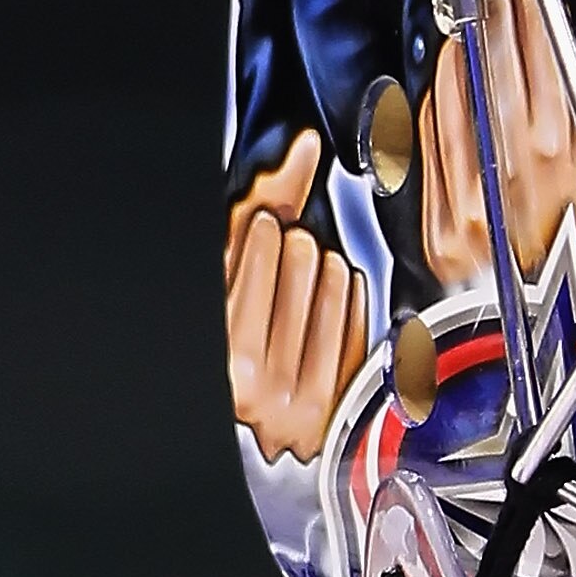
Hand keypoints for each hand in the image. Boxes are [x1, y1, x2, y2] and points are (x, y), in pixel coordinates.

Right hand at [225, 128, 369, 463]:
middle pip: (298, 265)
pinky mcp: (339, 411)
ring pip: (332, 289)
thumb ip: (266, 207)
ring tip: (309, 277)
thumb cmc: (238, 337)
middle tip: (286, 260)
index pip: (256, 252)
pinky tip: (337, 291)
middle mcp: (256, 385)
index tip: (262, 233)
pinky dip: (350, 301)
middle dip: (292, 253)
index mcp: (216, 353)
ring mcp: (300, 406)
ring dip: (324, 272)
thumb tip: (306, 148)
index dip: (261, 235)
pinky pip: (359, 325)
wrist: (259, 428)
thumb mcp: (233, 275)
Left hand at [419, 0, 575, 288]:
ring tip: (465, 31)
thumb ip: (565, 134)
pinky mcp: (441, 226)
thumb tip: (543, 70)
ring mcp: (473, 206)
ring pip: (463, 113)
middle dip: (496, 33)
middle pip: (502, 88)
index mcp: (564, 174)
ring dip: (463, 63)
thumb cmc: (558, 269)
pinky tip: (443, 84)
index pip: (544, 79)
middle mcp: (517, 186)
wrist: (524, 333)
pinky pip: (435, 150)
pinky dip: (437, 109)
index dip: (531, 30)